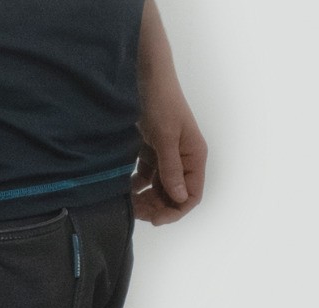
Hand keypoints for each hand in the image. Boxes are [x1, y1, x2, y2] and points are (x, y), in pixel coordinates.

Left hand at [132, 86, 207, 225]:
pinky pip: (146, 176)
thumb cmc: (161, 102)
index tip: (155, 220)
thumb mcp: (166, 136)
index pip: (192, 194)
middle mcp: (183, 159)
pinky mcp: (151, 150)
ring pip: (158, 187)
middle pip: (174, 194)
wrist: (145, 75)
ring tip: (128, 204)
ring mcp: (166, 155)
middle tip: (135, 213)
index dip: (176, 210)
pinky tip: (124, 188)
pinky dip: (136, 185)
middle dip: (157, 206)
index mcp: (194, 156)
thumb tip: (180, 197)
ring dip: (146, 199)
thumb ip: (171, 168)